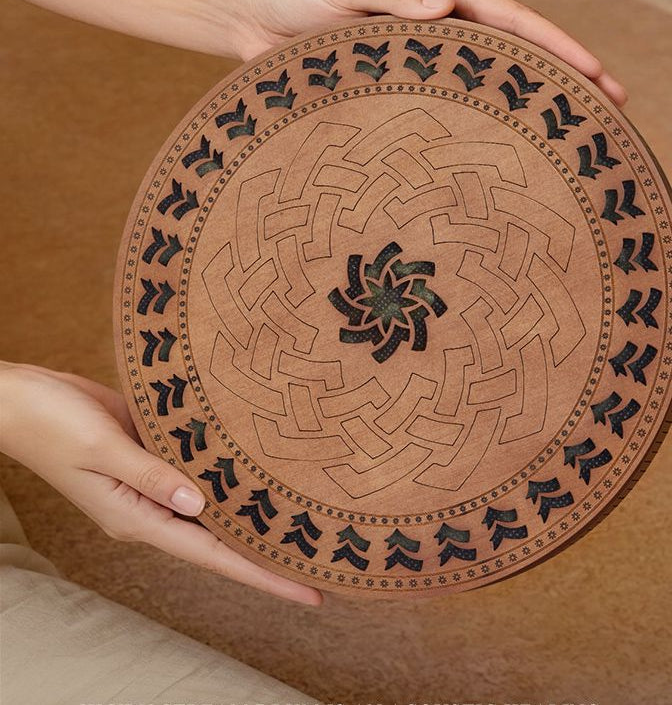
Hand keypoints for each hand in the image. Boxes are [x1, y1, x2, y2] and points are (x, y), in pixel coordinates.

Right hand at [0, 361, 321, 606]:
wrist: (19, 398)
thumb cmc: (50, 424)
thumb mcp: (100, 447)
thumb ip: (151, 475)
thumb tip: (200, 504)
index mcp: (136, 518)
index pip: (212, 556)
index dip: (263, 574)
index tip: (308, 591)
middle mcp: (149, 507)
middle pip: (219, 537)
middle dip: (268, 550)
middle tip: (323, 554)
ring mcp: (151, 480)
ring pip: (211, 502)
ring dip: (250, 509)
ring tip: (304, 514)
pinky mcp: (150, 451)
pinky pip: (197, 465)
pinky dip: (227, 468)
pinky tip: (257, 463)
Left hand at [218, 0, 627, 105]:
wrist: (250, 19)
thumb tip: (444, 7)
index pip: (512, 18)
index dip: (559, 47)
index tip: (600, 76)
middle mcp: (438, 20)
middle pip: (516, 50)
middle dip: (565, 76)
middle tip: (613, 113)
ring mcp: (424, 53)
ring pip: (490, 78)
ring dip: (530, 102)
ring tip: (571, 137)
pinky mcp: (401, 81)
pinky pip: (453, 100)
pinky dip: (484, 119)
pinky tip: (502, 149)